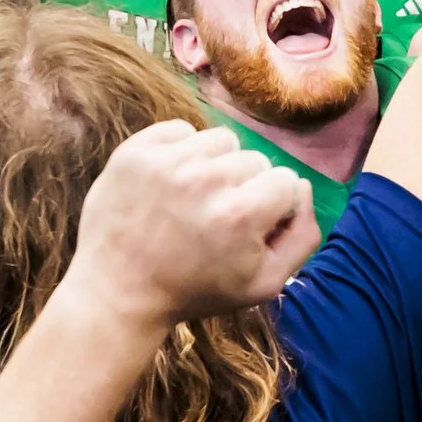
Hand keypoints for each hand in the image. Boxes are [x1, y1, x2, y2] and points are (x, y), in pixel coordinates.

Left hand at [61, 122, 318, 331]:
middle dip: (245, 186)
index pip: (286, 180)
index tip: (247, 229)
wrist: (117, 292)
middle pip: (255, 159)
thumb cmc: (195, 290)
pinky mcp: (136, 152)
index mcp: (241, 214)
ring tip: (193, 199)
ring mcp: (166, 162)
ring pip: (221, 140)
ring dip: (215, 165)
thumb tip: (302, 188)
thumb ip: (303, 236)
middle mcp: (206, 180)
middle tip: (216, 218)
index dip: (272, 207)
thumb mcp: (265, 283)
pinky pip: (181, 130)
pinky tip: (170, 183)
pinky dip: (181, 152)